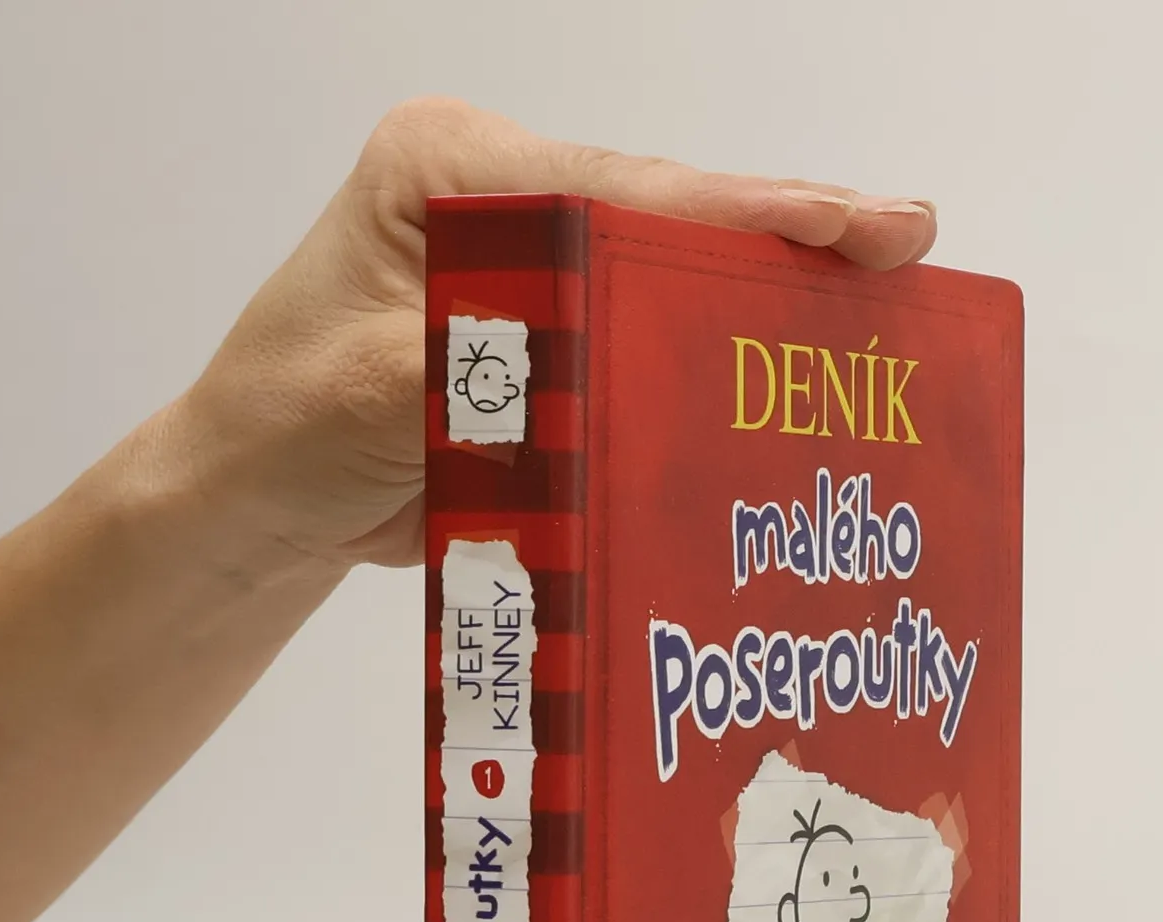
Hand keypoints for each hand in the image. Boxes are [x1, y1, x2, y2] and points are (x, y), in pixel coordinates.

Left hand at [171, 97, 938, 569]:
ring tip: (882, 304)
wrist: (258, 505)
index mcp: (450, 174)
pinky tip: (792, 371)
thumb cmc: (285, 436)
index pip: (619, 190)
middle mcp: (501, 201)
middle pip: (665, 215)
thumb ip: (487, 367)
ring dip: (765, 295)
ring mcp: (532, 268)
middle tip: (904, 250)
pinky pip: (649, 334)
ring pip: (668, 270)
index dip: (745, 211)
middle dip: (782, 237)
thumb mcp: (373, 394)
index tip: (859, 225)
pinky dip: (717, 355)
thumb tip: (596, 364)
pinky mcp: (550, 336)